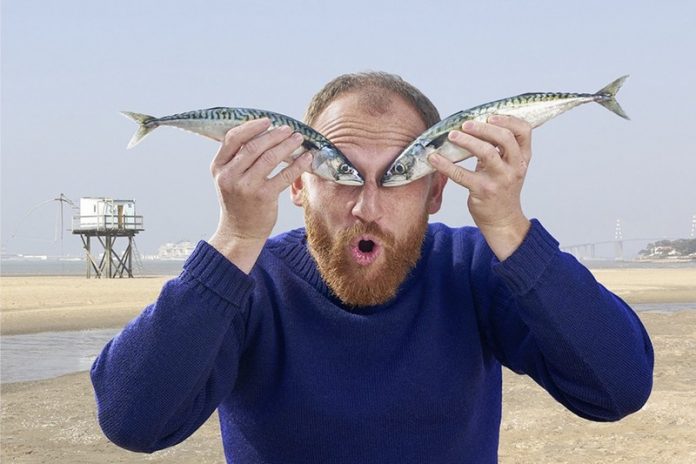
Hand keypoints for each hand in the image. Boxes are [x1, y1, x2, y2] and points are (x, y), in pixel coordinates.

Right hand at [209, 118, 311, 271]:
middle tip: (288, 129)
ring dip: (287, 145)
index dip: (251, 126)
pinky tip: (306, 158)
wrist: (239, 232)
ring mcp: (246, 187)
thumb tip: (262, 132)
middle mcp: (229, 176)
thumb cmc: (238, 201)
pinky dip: (297, 164)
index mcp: (218, 167)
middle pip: (253, 146)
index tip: (267, 121)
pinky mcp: (263, 197)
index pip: (232, 138)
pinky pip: (284, 175)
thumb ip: (238, 158)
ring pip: (269, 158)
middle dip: (273, 134)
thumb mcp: (229, 178)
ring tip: (298, 139)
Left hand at [428, 115, 531, 259]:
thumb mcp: (509, 167)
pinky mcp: (483, 191)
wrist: (502, 220)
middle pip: (505, 138)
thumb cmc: (503, 190)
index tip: (490, 116)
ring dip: (467, 141)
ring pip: (486, 153)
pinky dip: (445, 164)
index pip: (524, 131)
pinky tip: (434, 158)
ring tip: (452, 136)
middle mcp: (515, 167)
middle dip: (483, 128)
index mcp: (523, 158)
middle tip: (466, 124)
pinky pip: (462, 174)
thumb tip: (477, 125)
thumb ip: (500, 149)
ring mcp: (500, 179)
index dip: (508, 119)